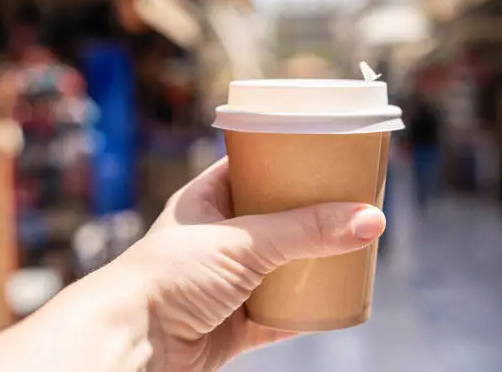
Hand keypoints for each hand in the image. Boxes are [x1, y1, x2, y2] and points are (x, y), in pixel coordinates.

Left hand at [114, 158, 385, 370]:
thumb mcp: (243, 242)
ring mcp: (227, 280)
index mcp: (208, 200)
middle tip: (349, 202)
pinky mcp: (235, 321)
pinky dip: (305, 309)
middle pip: (276, 218)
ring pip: (281, 266)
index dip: (289, 160)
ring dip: (312, 262)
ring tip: (351, 247)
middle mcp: (218, 237)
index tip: (327, 155)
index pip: (254, 166)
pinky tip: (333, 301)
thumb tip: (370, 220)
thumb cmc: (169, 277)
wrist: (131, 345)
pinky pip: (280, 313)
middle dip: (311, 214)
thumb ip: (306, 231)